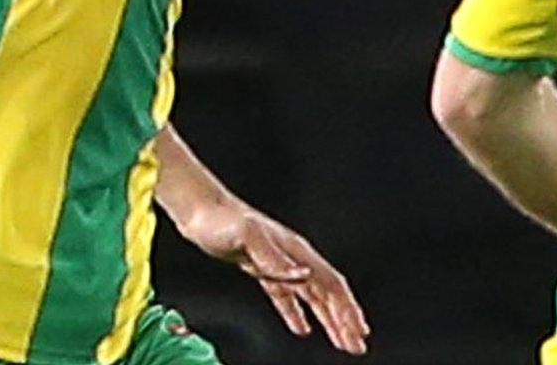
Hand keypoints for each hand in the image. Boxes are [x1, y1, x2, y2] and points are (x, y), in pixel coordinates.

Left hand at [177, 200, 369, 354]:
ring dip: (328, 320)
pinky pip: (287, 298)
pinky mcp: (263, 270)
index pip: (330, 284)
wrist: (199, 211)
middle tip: (356, 345)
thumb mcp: (248, 235)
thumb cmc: (221, 219)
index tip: (357, 330)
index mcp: (296, 250)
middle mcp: (293, 258)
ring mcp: (279, 264)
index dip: (346, 308)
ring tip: (341, 341)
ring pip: (312, 298)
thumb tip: (304, 275)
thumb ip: (275, 258)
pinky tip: (301, 328)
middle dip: (344, 320)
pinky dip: (297, 314)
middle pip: (327, 293)